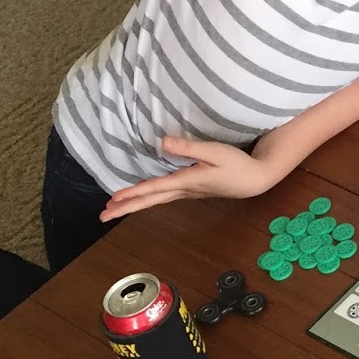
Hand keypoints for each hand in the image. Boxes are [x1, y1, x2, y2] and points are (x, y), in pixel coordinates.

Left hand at [100, 136, 282, 219]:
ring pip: (155, 200)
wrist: (255, 180)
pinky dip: (148, 198)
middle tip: (103, 216)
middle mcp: (183, 190)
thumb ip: (189, 147)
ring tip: (115, 208)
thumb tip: (162, 143)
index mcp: (187, 181)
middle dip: (126, 207)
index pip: (155, 188)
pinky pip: (163, 197)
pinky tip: (142, 197)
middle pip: (150, 200)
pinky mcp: (191, 191)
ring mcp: (187, 193)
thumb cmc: (237, 164)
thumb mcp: (215, 151)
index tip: (114, 199)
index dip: (134, 192)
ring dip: (135, 204)